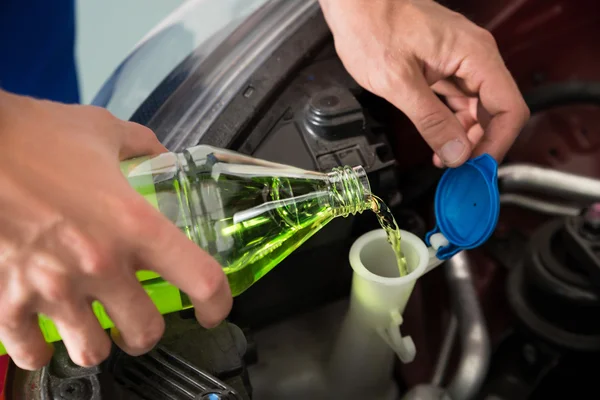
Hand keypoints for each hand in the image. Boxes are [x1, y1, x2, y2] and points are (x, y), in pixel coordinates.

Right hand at [0, 90, 231, 369]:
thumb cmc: (33, 134)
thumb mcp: (101, 129)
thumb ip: (139, 145)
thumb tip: (158, 154)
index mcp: (134, 224)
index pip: (200, 279)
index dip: (216, 303)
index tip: (212, 311)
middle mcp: (100, 265)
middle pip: (146, 332)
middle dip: (146, 330)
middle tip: (137, 317)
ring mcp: (53, 289)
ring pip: (92, 352)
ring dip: (98, 343)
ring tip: (92, 326)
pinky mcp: (6, 301)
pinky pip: (30, 354)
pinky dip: (40, 349)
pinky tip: (42, 332)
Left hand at [319, 0, 529, 166]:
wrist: (354, 2)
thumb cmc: (372, 26)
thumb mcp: (398, 82)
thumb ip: (430, 120)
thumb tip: (456, 152)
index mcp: (474, 54)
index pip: (509, 108)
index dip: (498, 143)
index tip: (477, 167)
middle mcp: (474, 56)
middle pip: (496, 110)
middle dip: (480, 143)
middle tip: (458, 168)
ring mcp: (459, 60)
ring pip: (477, 108)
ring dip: (465, 136)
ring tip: (445, 158)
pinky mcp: (443, 65)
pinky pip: (457, 100)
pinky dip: (451, 122)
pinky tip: (439, 138)